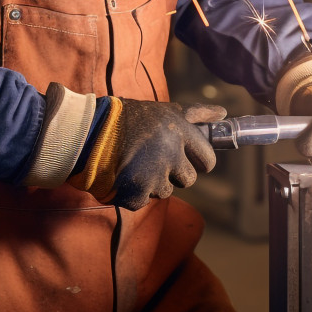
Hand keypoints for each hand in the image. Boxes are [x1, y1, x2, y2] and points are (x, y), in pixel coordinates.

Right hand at [70, 99, 225, 210]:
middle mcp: (171, 153)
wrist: (87, 132)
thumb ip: (196, 114)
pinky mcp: (137, 193)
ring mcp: (154, 175)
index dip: (199, 161)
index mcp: (180, 131)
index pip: (208, 159)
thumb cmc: (128, 118)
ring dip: (153, 182)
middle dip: (175, 173)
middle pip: (189, 179)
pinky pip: (144, 200)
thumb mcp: (165, 110)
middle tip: (154, 159)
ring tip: (134, 163)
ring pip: (166, 191)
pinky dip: (134, 192)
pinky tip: (123, 175)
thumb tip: (224, 113)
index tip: (188, 159)